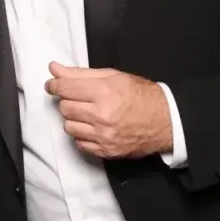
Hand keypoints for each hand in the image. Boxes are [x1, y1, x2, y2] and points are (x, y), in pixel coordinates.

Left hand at [45, 62, 172, 158]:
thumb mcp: (112, 76)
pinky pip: (80, 144)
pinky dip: (82, 135)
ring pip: (69, 127)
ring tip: (87, 113)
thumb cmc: (141, 95)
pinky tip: (93, 127)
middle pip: (64, 108)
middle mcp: (102, 116)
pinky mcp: (107, 151)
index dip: (54, 85)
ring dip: (73, 119)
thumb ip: (80, 73)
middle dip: (67, 101)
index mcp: (103, 93)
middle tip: (78, 98)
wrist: (167, 120)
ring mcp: (104, 136)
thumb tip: (54, 69)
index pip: (64, 89)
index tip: (52, 85)